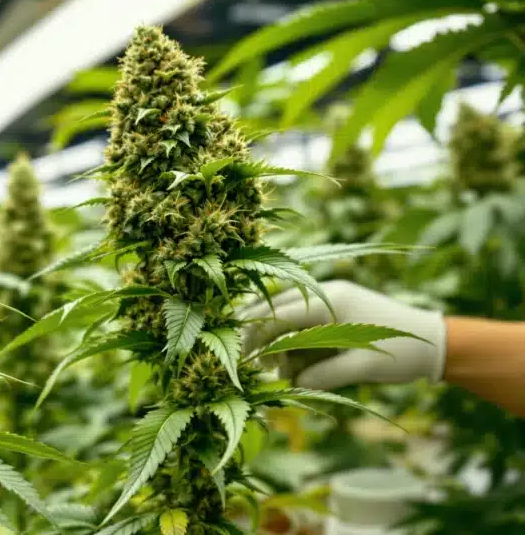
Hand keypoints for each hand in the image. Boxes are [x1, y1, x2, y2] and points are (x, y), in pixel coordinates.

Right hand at [240, 280, 446, 389]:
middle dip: (261, 334)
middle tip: (251, 361)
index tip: (243, 356)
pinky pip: (305, 324)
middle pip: (278, 307)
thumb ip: (323, 376)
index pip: (280, 313)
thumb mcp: (361, 368)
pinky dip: (295, 343)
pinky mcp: (338, 313)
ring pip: (289, 316)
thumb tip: (291, 384)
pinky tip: (294, 367)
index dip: (257, 334)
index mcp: (333, 300)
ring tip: (279, 372)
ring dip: (279, 342)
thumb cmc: (402, 354)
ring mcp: (333, 300)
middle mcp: (328, 293)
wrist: (436, 344)